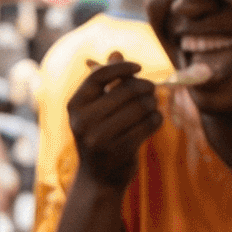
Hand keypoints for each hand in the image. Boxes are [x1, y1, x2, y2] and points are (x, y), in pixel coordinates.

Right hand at [69, 56, 163, 192]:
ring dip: (153, 104)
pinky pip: (149, 124)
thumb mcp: (97, 108)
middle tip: (152, 91)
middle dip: (145, 88)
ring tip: (151, 108)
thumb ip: (107, 81)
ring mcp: (100, 138)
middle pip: (126, 90)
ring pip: (142, 107)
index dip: (122, 68)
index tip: (139, 67)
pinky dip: (157, 119)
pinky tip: (154, 120)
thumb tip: (116, 52)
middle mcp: (83, 121)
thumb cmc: (100, 135)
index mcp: (74, 106)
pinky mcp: (119, 151)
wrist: (99, 179)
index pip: (99, 75)